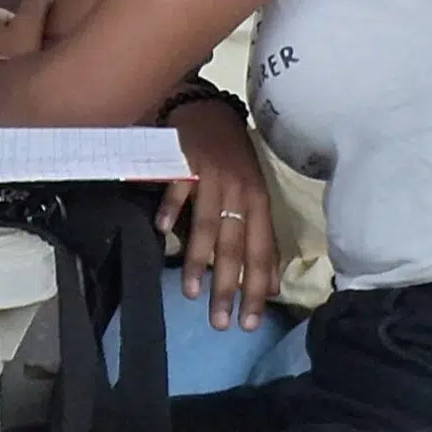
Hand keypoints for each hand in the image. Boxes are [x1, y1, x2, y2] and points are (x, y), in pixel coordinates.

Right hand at [161, 98, 279, 331]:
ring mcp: (210, 177)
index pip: (262, 252)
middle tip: (221, 322)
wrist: (207, 109)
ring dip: (198, 261)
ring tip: (191, 293)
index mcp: (258, 202)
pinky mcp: (184, 162)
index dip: (256, 288)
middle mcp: (238, 192)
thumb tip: (270, 283)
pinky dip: (170, 210)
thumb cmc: (232, 156)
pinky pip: (177, 190)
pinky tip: (161, 233)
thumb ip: (259, 235)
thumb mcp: (253, 193)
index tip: (249, 321)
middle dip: (228, 286)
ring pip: (206, 226)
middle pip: (234, 246)